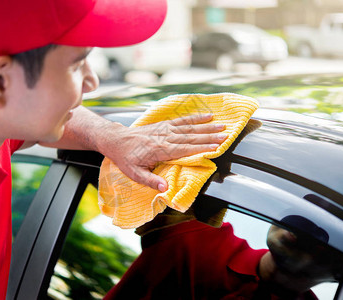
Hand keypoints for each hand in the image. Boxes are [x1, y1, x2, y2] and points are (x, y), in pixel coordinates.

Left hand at [100, 114, 226, 191]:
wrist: (116, 140)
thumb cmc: (126, 159)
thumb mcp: (134, 174)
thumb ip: (150, 181)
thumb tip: (165, 189)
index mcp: (160, 150)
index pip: (185, 149)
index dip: (202, 148)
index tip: (216, 147)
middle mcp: (165, 137)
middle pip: (191, 137)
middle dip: (210, 136)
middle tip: (226, 135)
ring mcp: (165, 129)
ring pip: (190, 127)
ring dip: (207, 126)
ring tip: (222, 125)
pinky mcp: (164, 124)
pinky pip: (183, 120)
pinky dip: (196, 117)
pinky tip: (208, 115)